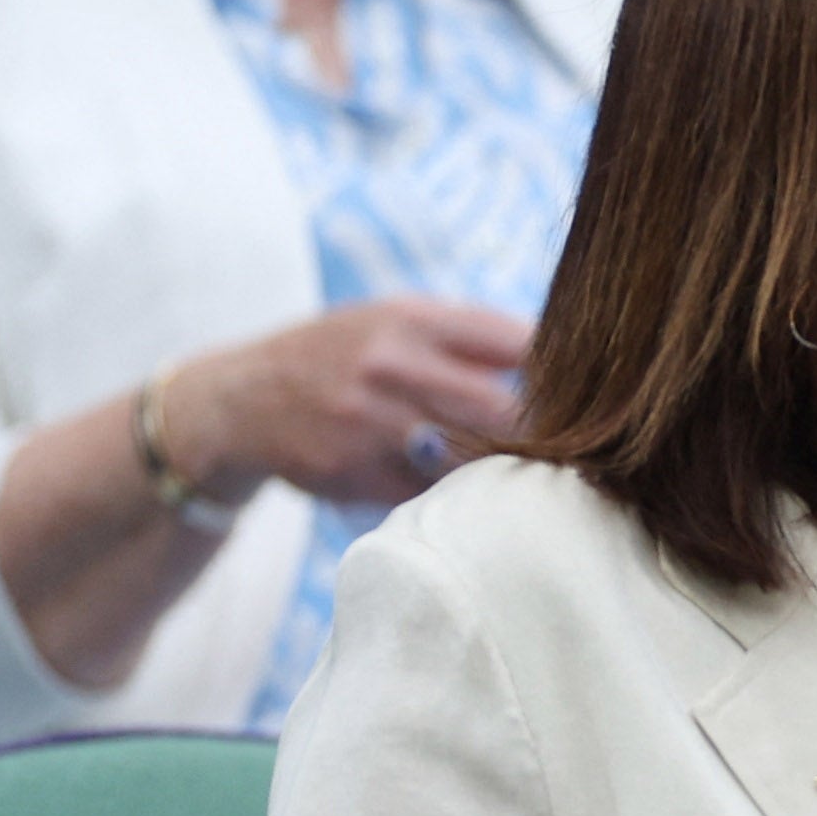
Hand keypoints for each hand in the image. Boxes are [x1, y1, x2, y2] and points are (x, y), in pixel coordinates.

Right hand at [170, 298, 531, 509]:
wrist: (239, 400)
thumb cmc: (343, 356)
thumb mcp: (396, 322)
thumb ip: (473, 339)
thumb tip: (565, 362)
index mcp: (414, 320)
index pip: (521, 344)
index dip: (560, 377)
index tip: (577, 396)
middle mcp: (389, 364)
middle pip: (503, 409)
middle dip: (536, 433)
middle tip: (557, 448)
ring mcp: (366, 420)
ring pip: (467, 458)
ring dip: (493, 469)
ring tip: (509, 472)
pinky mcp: (349, 471)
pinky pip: (423, 493)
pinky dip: (444, 496)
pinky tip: (449, 490)